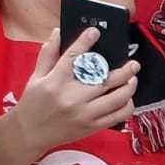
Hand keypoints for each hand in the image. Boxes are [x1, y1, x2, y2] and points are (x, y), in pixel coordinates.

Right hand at [0, 28, 137, 164]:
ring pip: (116, 98)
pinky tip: (128, 97)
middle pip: (103, 79)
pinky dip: (127, 105)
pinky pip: (117, 116)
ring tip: (133, 78)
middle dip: (123, 70)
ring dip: (129, 86)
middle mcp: (71, 98)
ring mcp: (84, 114)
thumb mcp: (35, 77)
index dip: (85, 42)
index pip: (73, 57)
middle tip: (133, 62)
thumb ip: (48, 54)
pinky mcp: (93, 126)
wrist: (31, 133)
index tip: (95, 32)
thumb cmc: (33, 102)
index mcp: (55, 82)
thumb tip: (58, 32)